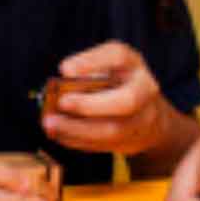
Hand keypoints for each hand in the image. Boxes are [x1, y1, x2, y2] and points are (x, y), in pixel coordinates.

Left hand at [42, 42, 174, 155]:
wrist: (149, 114)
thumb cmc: (119, 83)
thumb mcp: (108, 66)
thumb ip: (88, 68)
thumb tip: (67, 75)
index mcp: (133, 64)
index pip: (118, 56)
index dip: (91, 62)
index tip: (65, 69)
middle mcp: (145, 90)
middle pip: (126, 101)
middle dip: (90, 105)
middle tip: (62, 103)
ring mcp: (142, 119)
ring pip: (113, 130)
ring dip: (78, 128)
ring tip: (51, 123)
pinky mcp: (131, 140)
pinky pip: (102, 144)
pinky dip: (77, 140)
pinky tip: (59, 133)